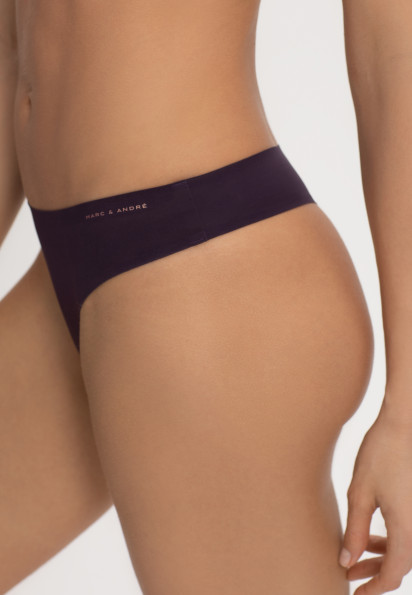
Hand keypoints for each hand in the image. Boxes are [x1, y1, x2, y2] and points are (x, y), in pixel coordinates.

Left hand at [339, 402, 411, 593]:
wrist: (404, 424)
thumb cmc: (380, 453)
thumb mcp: (360, 493)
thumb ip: (355, 531)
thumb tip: (347, 562)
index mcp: (407, 528)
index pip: (393, 575)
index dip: (372, 589)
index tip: (353, 593)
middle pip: (401, 565)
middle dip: (374, 573)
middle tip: (349, 575)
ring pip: (405, 549)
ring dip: (382, 556)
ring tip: (356, 555)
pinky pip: (408, 532)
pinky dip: (391, 539)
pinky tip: (371, 536)